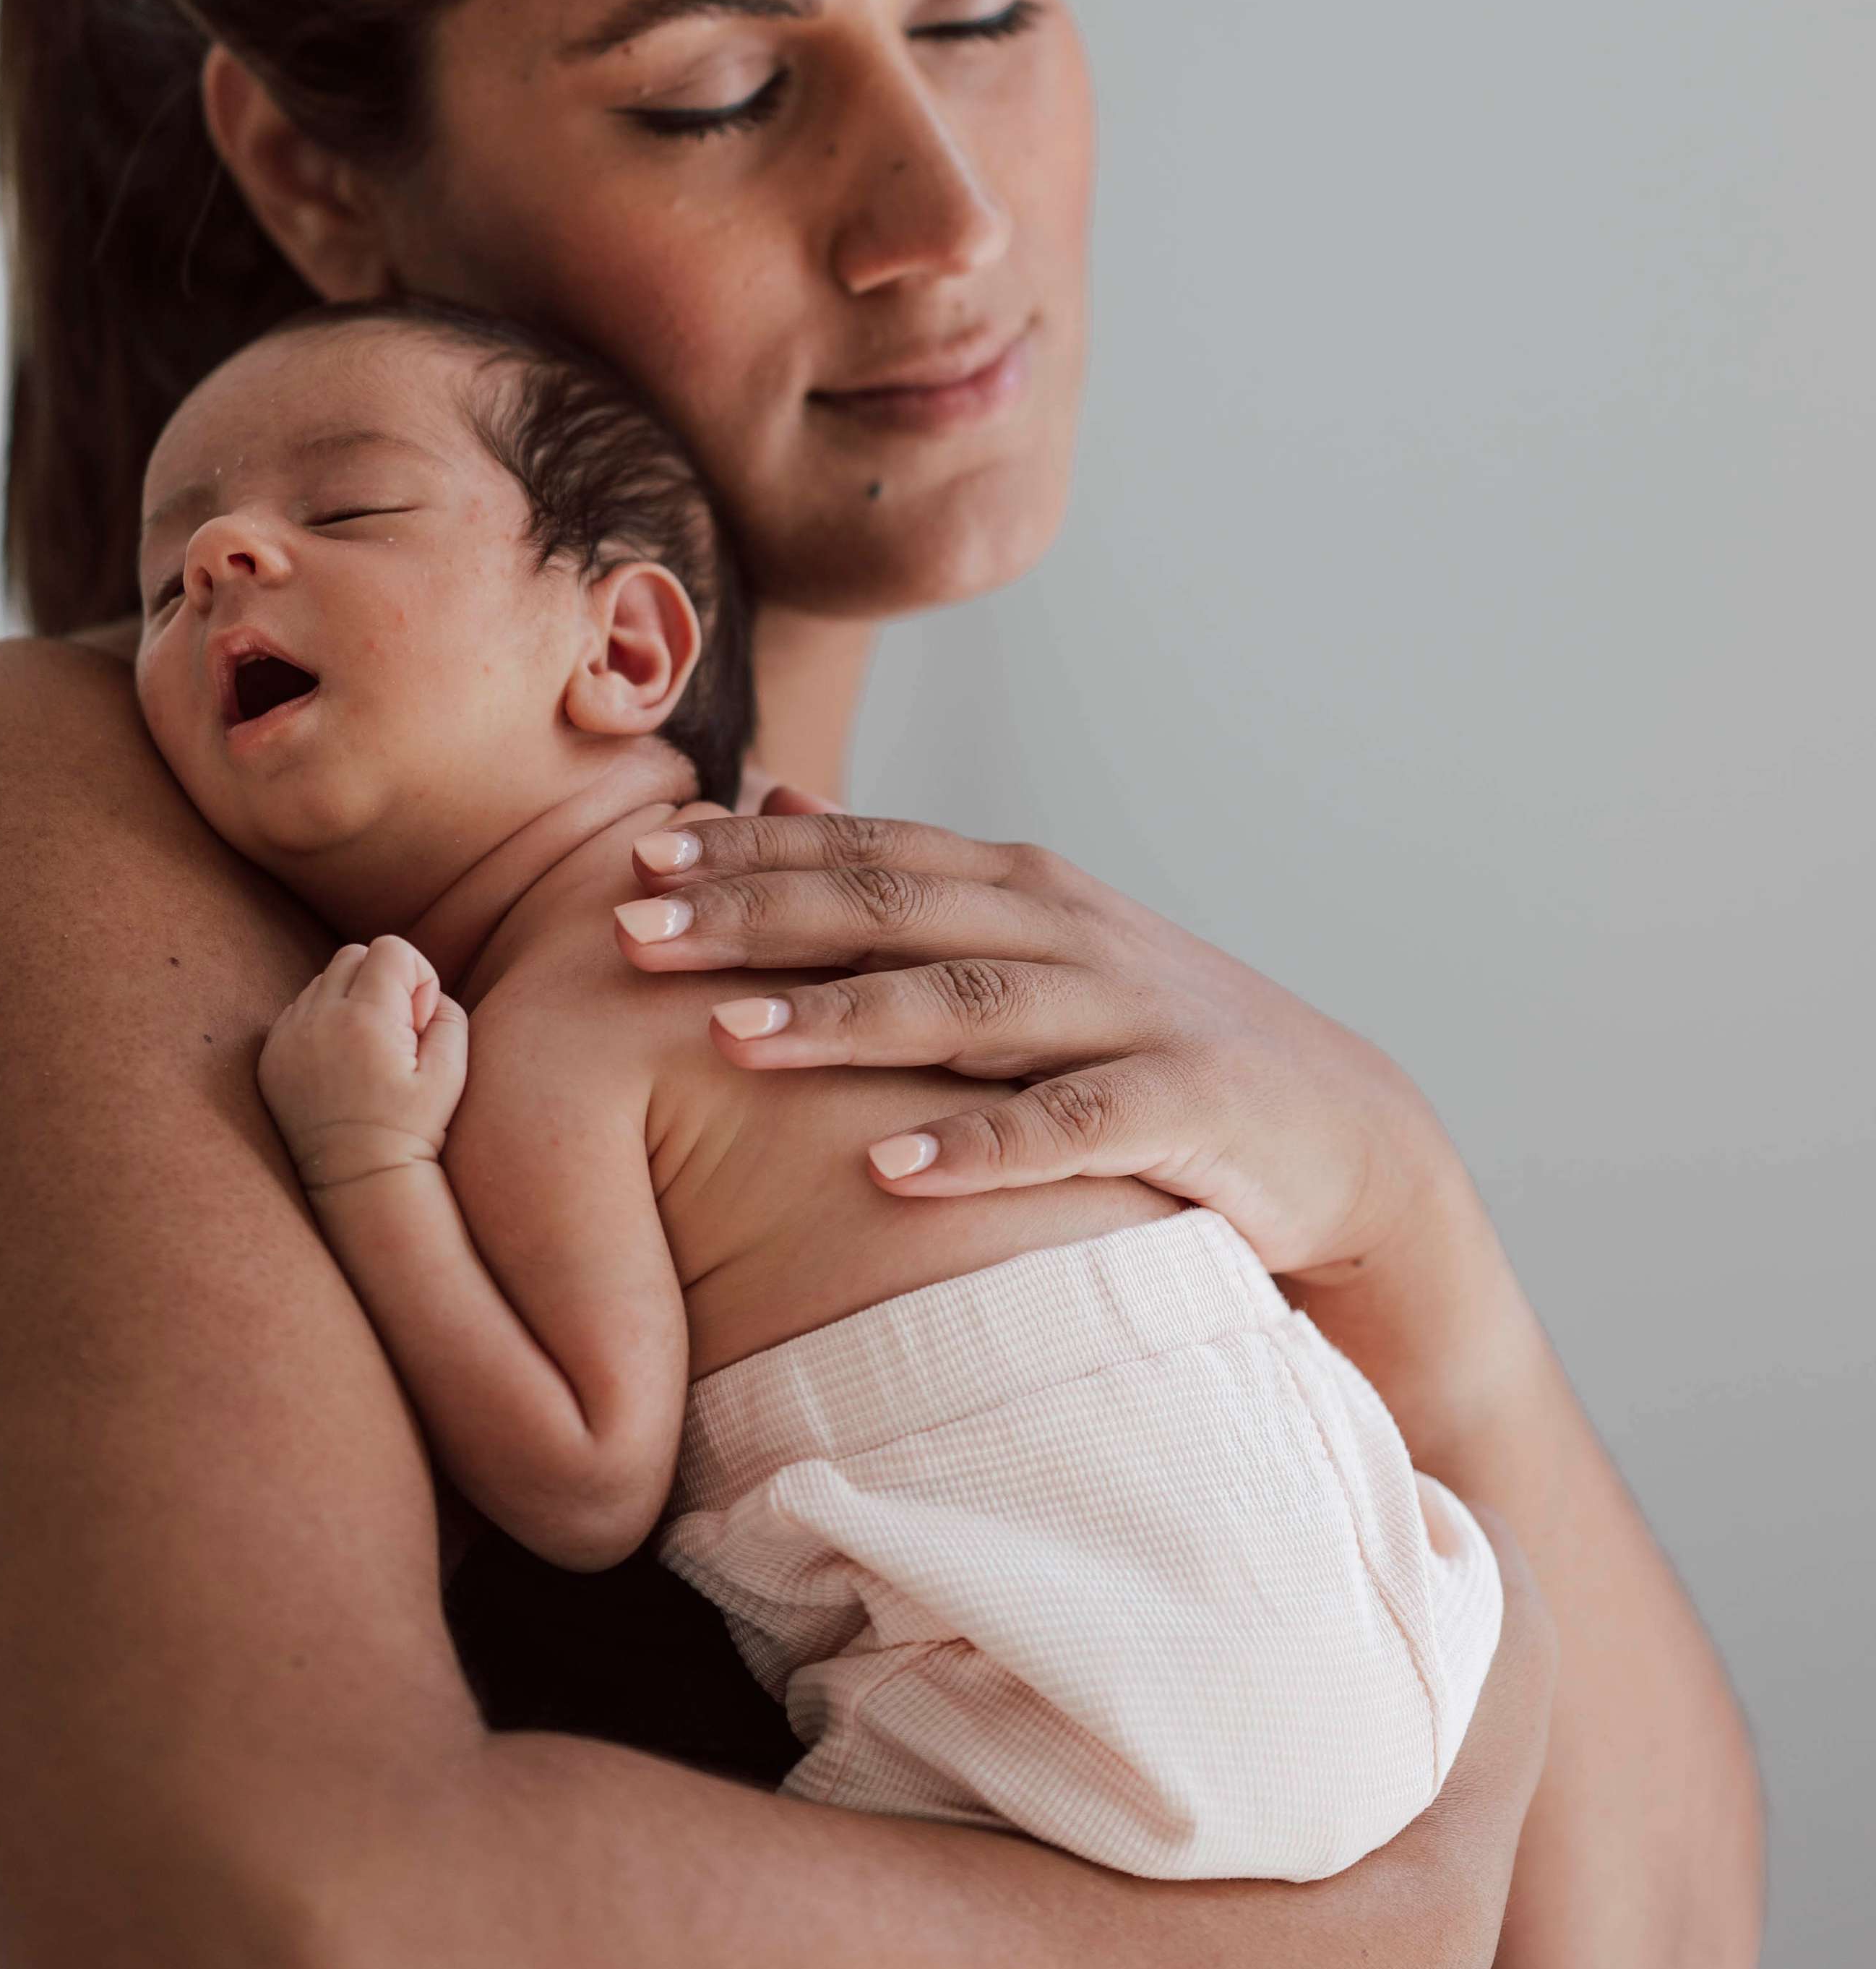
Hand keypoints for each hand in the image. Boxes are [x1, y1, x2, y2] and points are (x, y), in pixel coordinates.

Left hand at [257, 934, 466, 1194]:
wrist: (358, 1180)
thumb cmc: (412, 1128)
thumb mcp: (451, 1072)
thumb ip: (448, 1013)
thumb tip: (423, 991)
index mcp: (365, 1018)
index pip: (390, 947)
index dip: (417, 975)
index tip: (418, 1022)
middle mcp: (319, 1020)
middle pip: (353, 955)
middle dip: (383, 980)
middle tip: (396, 1032)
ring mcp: (287, 1038)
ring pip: (323, 980)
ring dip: (350, 999)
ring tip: (367, 1051)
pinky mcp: (270, 1056)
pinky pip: (298, 1010)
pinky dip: (321, 1022)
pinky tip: (340, 1063)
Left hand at [613, 811, 1532, 1429]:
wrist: (1337, 1133)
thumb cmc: (1145, 1041)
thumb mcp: (1026, 942)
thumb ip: (901, 877)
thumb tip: (772, 798)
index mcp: (1014, 886)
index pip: (860, 850)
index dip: (746, 853)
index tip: (630, 860)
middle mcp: (1062, 930)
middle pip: (891, 908)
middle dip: (756, 915)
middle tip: (631, 929)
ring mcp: (1126, 1013)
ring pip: (967, 1003)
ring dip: (847, 1017)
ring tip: (732, 1037)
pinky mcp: (1183, 1108)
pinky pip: (1069, 1125)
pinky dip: (981, 1144)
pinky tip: (893, 1171)